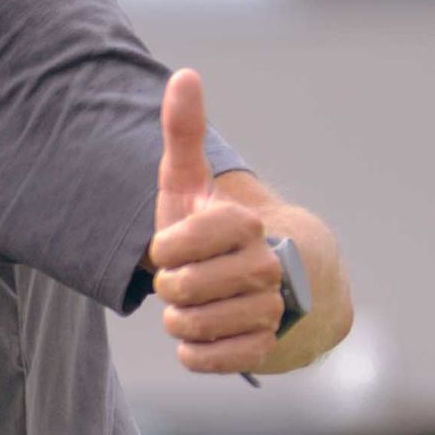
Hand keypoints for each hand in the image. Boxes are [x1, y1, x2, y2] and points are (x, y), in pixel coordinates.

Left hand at [144, 70, 293, 372]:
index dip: (164, 247)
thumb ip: (184, 133)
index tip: (170, 245)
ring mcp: (270, 310)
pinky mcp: (265, 350)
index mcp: (245, 225)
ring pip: (191, 325)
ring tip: (192, 304)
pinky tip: (201, 336)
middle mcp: (267, 267)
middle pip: (181, 288)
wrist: (257, 285)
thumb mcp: (189, 183)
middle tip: (184, 279)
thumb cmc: (210, 232)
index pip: (180, 240)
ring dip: (177, 319)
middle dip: (168, 287)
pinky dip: (193, 352)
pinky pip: (208, 359)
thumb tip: (184, 74)